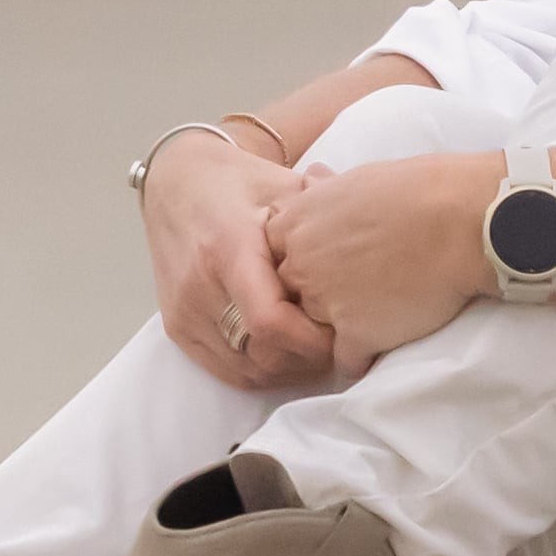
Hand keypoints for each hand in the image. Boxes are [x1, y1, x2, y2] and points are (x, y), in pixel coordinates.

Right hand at [141, 136, 342, 391]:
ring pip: (248, 371)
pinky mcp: (177, 328)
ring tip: (318, 349)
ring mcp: (184, 312)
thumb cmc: (240, 183)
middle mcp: (199, 286)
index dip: (312, 340)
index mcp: (227, 248)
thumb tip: (378, 237)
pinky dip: (264, 372)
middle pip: (263, 353)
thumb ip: (327, 217)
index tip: (344, 332)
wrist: (177, 183)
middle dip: (309, 358)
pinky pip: (227, 372)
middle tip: (342, 343)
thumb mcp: (285, 187)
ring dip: (290, 370)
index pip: (269, 321)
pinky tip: (289, 355)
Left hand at [272, 150, 507, 367]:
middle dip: (314, 298)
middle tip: (354, 293)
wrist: (462, 220)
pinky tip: (385, 342)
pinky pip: (346, 362)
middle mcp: (300, 265)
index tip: (329, 264)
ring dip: (337, 330)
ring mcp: (325, 304)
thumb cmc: (420, 189)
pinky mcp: (356, 336)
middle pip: (290, 295)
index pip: (273, 256)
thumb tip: (312, 178)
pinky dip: (364, 357)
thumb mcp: (358, 177)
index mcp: (295, 224)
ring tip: (373, 318)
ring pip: (312, 332)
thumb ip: (325, 191)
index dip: (303, 263)